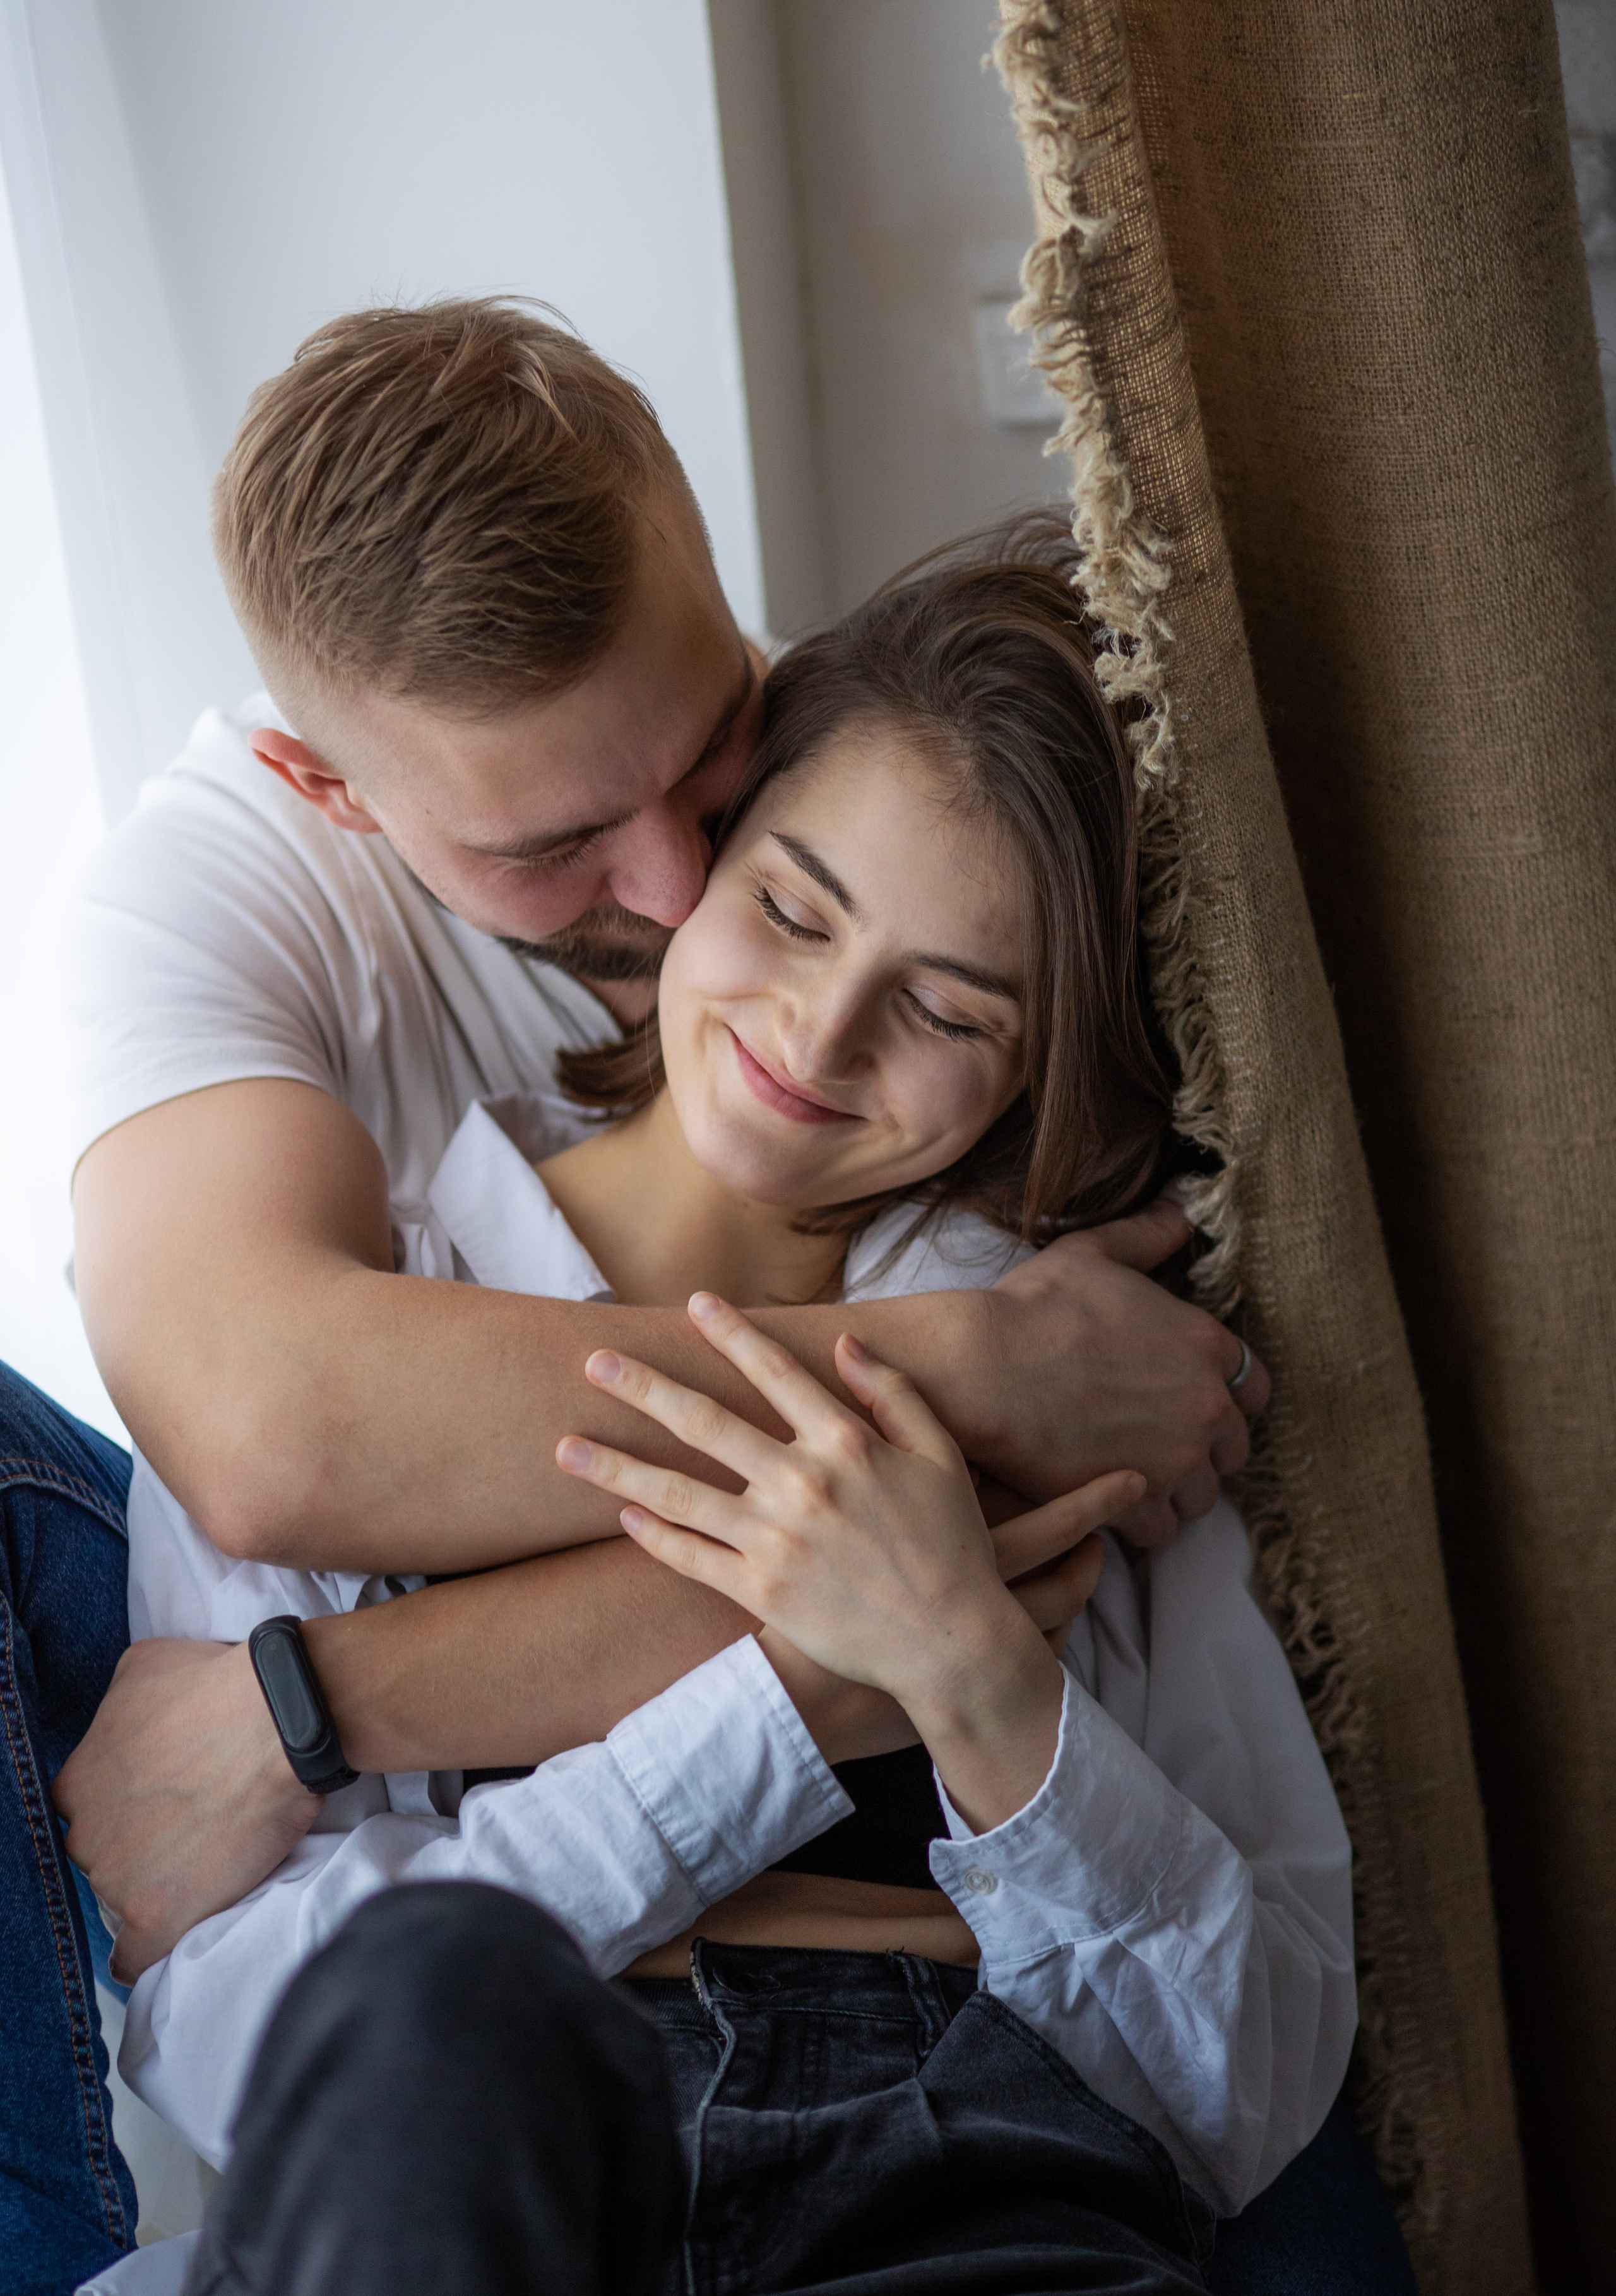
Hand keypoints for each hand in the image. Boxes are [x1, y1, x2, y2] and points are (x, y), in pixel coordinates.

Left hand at [54, 1639, 319, 1980]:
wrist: (281, 1722)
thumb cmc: (221, 1685)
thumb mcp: (146, 1665)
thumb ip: (117, 1705)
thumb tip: (126, 1718)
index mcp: (77, 1780)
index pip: (83, 1807)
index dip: (121, 1804)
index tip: (155, 1801)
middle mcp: (84, 1833)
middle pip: (100, 1854)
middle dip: (136, 1844)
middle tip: (187, 1827)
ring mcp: (117, 1880)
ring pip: (119, 1899)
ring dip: (152, 1887)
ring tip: (202, 1865)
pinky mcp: (156, 1917)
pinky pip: (132, 1957)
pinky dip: (145, 1951)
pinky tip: (165, 1936)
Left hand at [556, 1293, 1141, 1829]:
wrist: (950, 1642)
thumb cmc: (951, 1543)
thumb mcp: (939, 1454)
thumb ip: (893, 1393)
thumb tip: (845, 1343)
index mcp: (846, 1445)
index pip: (774, 1372)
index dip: (733, 1334)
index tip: (694, 1303)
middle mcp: (802, 1485)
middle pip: (704, 1424)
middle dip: (643, 1388)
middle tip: (594, 1361)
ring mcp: (775, 1541)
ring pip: (677, 1494)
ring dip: (615, 1467)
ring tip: (563, 1447)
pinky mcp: (761, 1592)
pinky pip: (693, 1558)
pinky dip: (654, 1538)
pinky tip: (623, 1517)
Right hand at [972, 1194, 1269, 1543]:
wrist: (983, 1367)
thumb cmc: (1031, 1307)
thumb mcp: (1092, 1252)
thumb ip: (1146, 1234)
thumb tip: (1182, 1206)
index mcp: (1203, 1342)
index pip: (1254, 1388)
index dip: (1225, 1398)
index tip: (1191, 1404)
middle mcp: (1205, 1403)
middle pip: (1232, 1449)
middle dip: (1201, 1450)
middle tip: (1155, 1445)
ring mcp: (1177, 1456)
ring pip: (1201, 1494)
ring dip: (1174, 1490)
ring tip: (1132, 1477)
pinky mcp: (1139, 1496)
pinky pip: (1162, 1528)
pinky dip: (1140, 1521)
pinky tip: (1109, 1500)